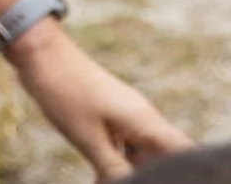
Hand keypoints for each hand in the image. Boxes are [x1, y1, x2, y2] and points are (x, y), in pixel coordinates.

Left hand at [11, 25, 191, 178]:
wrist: (45, 58)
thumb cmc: (67, 95)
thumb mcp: (88, 140)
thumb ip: (113, 169)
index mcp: (144, 121)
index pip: (181, 150)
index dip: (185, 169)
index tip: (178, 178)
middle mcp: (142, 117)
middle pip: (162, 155)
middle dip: (152, 173)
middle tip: (128, 180)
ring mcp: (128, 116)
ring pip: (142, 153)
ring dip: (132, 171)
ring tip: (106, 179)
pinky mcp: (112, 117)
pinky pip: (125, 145)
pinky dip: (118, 163)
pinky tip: (100, 177)